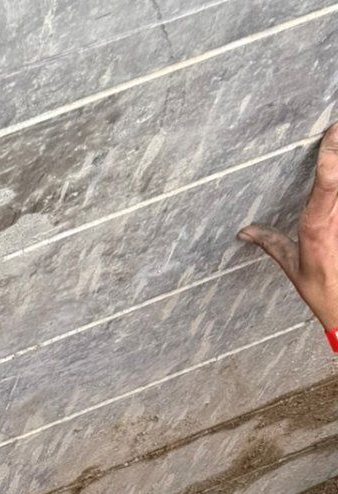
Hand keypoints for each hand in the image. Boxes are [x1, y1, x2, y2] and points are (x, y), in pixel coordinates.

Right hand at [240, 124, 337, 328]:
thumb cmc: (324, 289)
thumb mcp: (293, 266)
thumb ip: (271, 242)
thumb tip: (245, 232)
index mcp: (316, 226)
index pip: (326, 184)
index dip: (330, 156)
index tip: (332, 130)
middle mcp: (335, 217)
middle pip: (337, 176)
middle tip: (336, 124)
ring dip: (337, 163)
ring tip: (335, 135)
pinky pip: (337, 195)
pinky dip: (333, 179)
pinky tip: (334, 160)